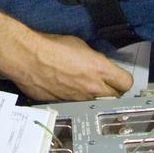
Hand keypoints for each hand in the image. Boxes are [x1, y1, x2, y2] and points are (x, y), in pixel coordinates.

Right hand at [10, 33, 132, 101]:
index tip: (117, 78)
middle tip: (103, 85)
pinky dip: (74, 100)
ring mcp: (79, 100)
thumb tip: (96, 66)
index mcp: (100, 69)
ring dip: (93, 98)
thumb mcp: (79, 46)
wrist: (27, 58)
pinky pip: (77, 106)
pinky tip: (65, 90)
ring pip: (96, 104)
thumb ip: (94, 60)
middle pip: (115, 98)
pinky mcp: (65, 106)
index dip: (123, 80)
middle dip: (112, 92)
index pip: (126, 83)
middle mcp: (93, 88)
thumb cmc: (52, 46)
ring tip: (81, 86)